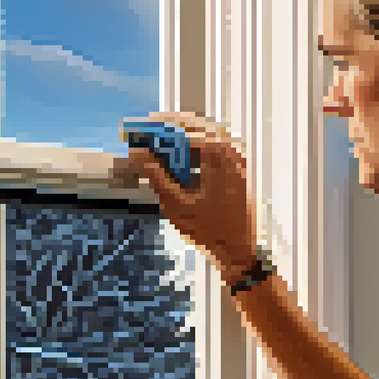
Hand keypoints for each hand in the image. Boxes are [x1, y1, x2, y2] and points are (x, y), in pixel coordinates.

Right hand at [115, 112, 261, 280]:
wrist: (241, 252)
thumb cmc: (210, 231)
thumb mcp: (176, 204)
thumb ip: (156, 176)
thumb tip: (137, 155)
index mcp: (218, 154)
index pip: (182, 129)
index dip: (157, 128)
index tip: (139, 130)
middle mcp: (232, 149)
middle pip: (196, 126)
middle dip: (170, 128)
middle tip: (147, 133)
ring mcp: (239, 158)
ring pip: (207, 136)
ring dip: (184, 138)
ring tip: (161, 146)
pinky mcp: (241, 169)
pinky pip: (217, 149)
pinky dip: (197, 150)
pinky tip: (182, 161)